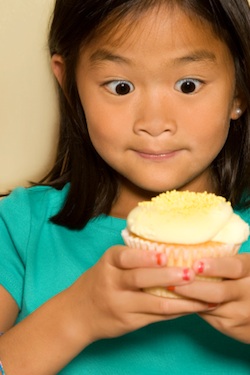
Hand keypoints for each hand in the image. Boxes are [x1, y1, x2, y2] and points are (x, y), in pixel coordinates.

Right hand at [71, 245, 209, 343]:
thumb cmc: (100, 282)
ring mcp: (120, 305)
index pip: (125, 257)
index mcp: (108, 263)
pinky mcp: (129, 322)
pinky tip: (193, 307)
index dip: (145, 257)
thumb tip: (169, 247)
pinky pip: (157, 316)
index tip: (165, 256)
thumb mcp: (108, 264)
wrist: (77, 314)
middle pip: (139, 279)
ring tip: (204, 296)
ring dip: (181, 300)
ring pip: (154, 303)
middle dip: (167, 276)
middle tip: (190, 274)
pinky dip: (177, 311)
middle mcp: (112, 283)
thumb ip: (131, 256)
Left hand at [171, 253, 249, 343]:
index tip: (196, 264)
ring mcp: (239, 312)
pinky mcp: (229, 325)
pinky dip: (187, 305)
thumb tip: (186, 249)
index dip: (216, 266)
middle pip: (219, 292)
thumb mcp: (239, 266)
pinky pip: (204, 314)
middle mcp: (248, 292)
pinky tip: (172, 299)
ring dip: (185, 297)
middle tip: (171, 280)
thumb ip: (222, 258)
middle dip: (192, 287)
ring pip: (207, 305)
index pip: (235, 267)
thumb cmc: (241, 278)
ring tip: (165, 287)